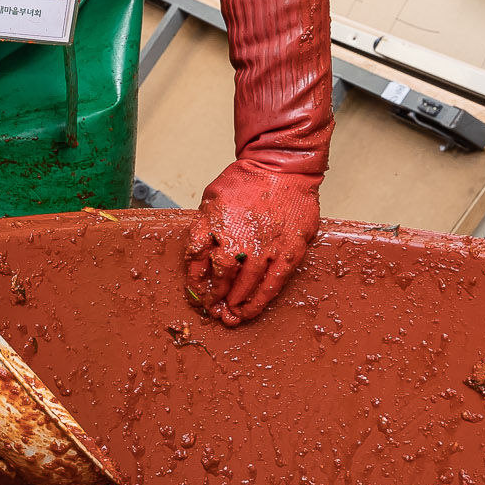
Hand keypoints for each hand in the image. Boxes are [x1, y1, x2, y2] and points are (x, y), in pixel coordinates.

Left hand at [185, 160, 319, 325]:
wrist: (282, 167)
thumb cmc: (245, 182)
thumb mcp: (211, 200)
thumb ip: (203, 228)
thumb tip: (196, 257)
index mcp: (214, 223)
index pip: (196, 259)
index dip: (195, 282)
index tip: (196, 295)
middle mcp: (238, 237)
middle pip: (220, 276)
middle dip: (215, 297)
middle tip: (214, 310)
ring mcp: (266, 246)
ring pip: (246, 285)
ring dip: (236, 304)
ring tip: (231, 316)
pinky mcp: (289, 251)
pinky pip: (273, 283)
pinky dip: (260, 300)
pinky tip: (251, 311)